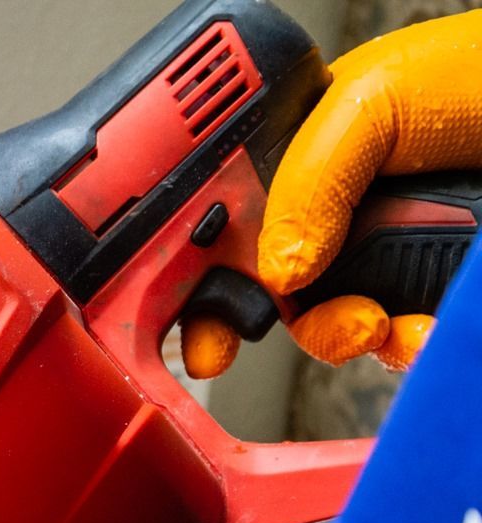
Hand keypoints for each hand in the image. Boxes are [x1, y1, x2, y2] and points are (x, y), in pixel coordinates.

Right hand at [182, 10, 481, 378]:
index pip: (207, 223)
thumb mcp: (373, 103)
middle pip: (248, 290)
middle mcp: (318, 215)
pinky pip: (387, 346)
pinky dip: (399, 349)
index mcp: (285, 160)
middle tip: (225, 350)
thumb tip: (274, 272)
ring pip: (315, 330)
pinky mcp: (415, 295)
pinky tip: (419, 328)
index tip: (167, 318)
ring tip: (373, 323)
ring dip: (335, 339)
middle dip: (239, 324)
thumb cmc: (476, 77)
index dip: (175, 277)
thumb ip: (307, 182)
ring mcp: (368, 259)